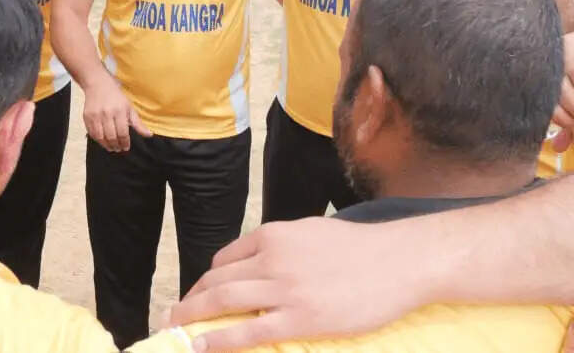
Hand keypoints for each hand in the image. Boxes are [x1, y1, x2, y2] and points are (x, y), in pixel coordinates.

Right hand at [83, 77, 150, 151]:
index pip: (122, 132)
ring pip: (100, 137)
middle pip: (111, 136)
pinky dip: (98, 140)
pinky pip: (92, 133)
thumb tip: (149, 135)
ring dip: (107, 145)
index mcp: (119, 111)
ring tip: (111, 147)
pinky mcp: (87, 117)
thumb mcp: (129, 108)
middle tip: (119, 149)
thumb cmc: (116, 97)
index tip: (126, 147)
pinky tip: (103, 141)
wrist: (98, 85)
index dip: (125, 143)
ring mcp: (95, 116)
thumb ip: (138, 123)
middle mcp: (107, 114)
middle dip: (116, 146)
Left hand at [171, 217, 413, 350]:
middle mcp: (272, 259)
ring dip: (193, 319)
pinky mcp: (300, 319)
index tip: (198, 295)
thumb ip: (282, 245)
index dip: (206, 280)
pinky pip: (248, 332)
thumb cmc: (361, 247)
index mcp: (274, 235)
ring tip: (176, 332)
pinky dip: (218, 340)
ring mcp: (284, 290)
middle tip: (174, 317)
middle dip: (190, 301)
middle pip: (216, 281)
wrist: (399, 262)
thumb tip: (261, 260)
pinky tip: (201, 347)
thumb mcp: (312, 232)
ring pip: (223, 303)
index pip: (226, 259)